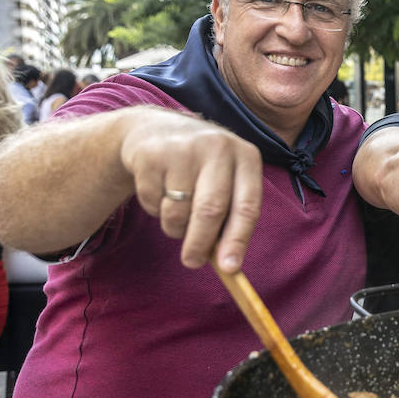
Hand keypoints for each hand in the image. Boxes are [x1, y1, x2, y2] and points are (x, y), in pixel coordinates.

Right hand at [117, 110, 263, 271]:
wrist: (155, 129)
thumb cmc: (200, 167)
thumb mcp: (224, 179)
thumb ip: (230, 216)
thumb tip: (227, 265)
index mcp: (246, 156)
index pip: (247, 206)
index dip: (238, 240)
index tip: (230, 268)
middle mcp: (218, 147)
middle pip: (211, 210)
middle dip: (200, 244)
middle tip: (192, 262)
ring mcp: (183, 148)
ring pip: (178, 211)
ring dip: (175, 226)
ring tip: (176, 212)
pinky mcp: (151, 154)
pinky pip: (153, 202)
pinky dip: (155, 209)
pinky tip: (159, 188)